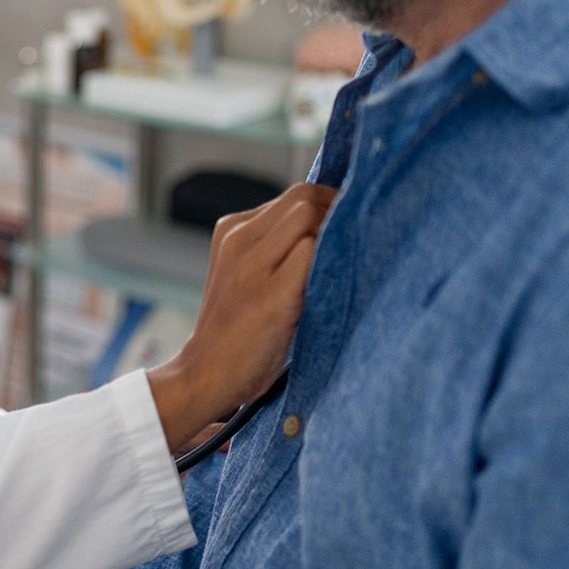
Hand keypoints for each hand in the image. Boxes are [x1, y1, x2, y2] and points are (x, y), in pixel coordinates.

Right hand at [146, 183, 336, 451]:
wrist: (204, 374)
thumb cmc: (236, 330)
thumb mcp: (245, 273)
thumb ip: (275, 246)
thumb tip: (332, 226)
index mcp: (232, 230)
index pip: (295, 194)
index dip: (331, 202)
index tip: (354, 220)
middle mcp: (238, 239)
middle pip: (304, 197)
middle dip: (340, 210)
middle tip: (364, 235)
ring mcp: (252, 265)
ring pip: (309, 217)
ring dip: (338, 232)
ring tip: (355, 256)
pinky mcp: (272, 294)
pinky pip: (313, 253)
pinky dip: (334, 258)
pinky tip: (343, 278)